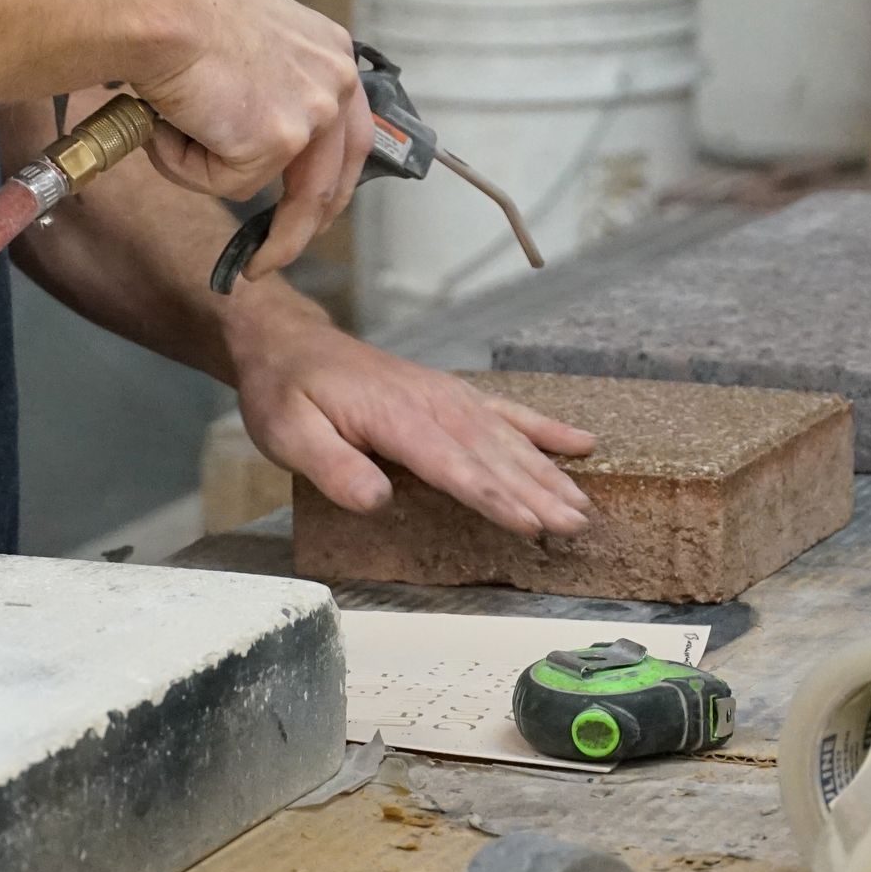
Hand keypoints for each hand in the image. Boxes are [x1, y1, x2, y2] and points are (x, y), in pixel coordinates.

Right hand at [127, 0, 370, 280]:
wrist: (154, 6)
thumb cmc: (175, 4)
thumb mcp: (241, 33)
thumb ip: (261, 75)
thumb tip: (235, 114)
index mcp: (330, 50)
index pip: (348, 126)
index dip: (331, 172)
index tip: (316, 203)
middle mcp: (335, 79)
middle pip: (338, 171)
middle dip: (312, 224)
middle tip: (283, 253)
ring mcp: (311, 113)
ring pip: (292, 196)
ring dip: (269, 235)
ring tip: (244, 256)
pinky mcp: (277, 141)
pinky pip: (226, 183)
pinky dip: (187, 166)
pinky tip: (167, 126)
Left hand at [230, 303, 598, 537]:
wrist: (290, 345)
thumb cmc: (287, 393)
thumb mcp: (288, 433)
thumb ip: (333, 468)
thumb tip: (377, 501)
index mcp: (394, 417)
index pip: (453, 465)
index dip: (494, 497)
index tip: (530, 523)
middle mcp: (431, 403)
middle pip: (493, 456)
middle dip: (538, 492)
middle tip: (575, 525)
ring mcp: (447, 396)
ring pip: (508, 439)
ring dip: (549, 473)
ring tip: (583, 507)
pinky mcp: (451, 396)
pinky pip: (508, 412)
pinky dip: (545, 430)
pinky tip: (582, 445)